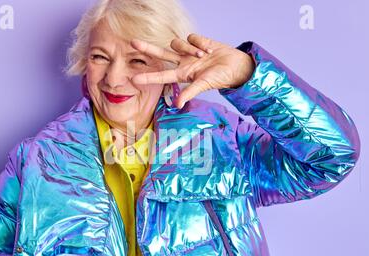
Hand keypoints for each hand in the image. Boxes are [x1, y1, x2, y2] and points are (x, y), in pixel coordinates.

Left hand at [131, 33, 254, 108]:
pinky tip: (208, 49)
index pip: (161, 76)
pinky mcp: (196, 41)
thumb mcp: (204, 85)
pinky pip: (191, 37)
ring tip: (204, 55)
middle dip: (147, 48)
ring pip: (177, 44)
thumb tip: (178, 105)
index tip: (133, 79)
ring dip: (189, 49)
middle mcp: (182, 63)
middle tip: (132, 43)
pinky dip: (200, 43)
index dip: (148, 77)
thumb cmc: (221, 78)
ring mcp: (188, 52)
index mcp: (182, 75)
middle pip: (160, 55)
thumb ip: (190, 93)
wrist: (236, 65)